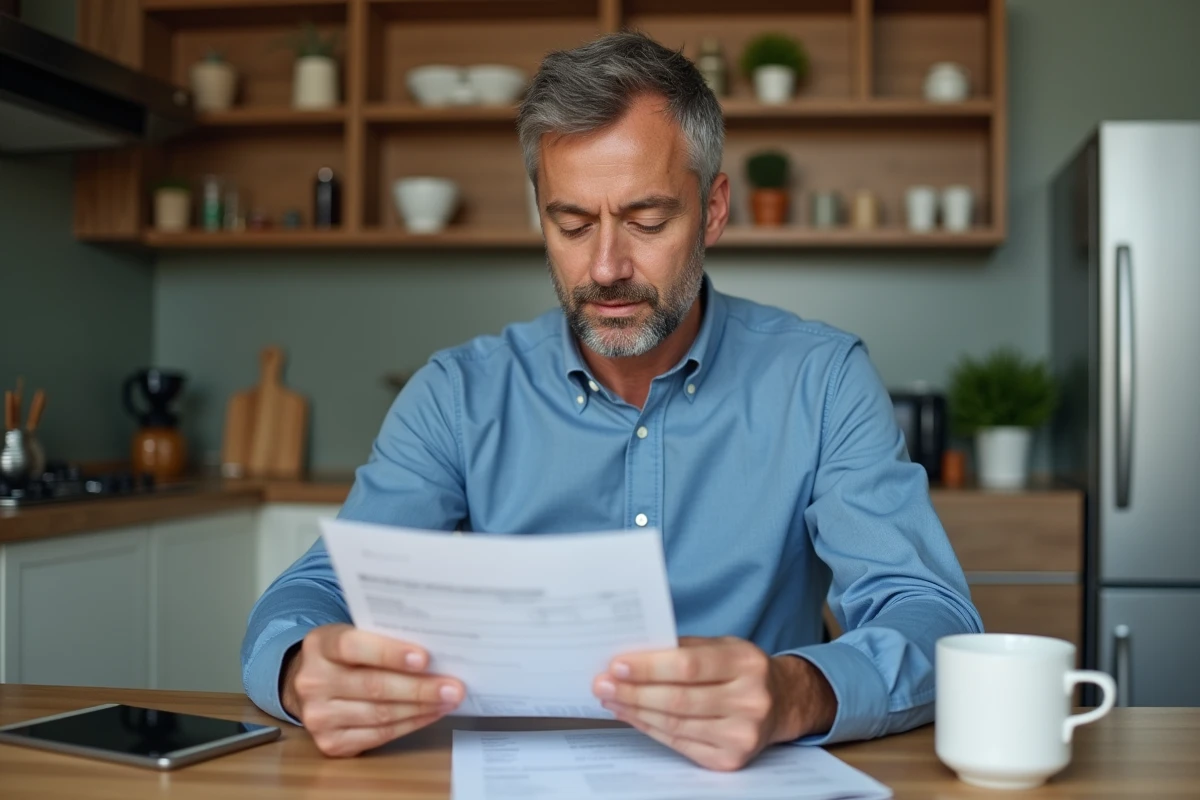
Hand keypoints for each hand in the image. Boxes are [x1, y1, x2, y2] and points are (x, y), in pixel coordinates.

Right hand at [281, 624, 465, 756]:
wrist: (313, 684)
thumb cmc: (347, 655)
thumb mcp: (355, 635)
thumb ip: (384, 639)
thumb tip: (436, 651)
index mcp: (320, 646)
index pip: (354, 647)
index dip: (390, 653)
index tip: (424, 658)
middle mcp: (313, 682)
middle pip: (373, 686)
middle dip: (419, 687)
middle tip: (453, 686)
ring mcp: (318, 716)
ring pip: (380, 714)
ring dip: (421, 708)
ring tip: (448, 700)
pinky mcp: (330, 743)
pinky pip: (379, 735)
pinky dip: (411, 724)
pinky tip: (430, 713)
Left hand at [592, 636, 836, 770]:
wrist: (782, 703)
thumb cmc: (742, 669)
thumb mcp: (723, 646)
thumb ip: (682, 648)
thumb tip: (631, 653)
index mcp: (747, 663)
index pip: (689, 666)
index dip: (649, 667)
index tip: (617, 664)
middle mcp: (750, 700)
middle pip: (679, 700)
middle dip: (633, 692)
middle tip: (602, 684)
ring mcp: (742, 735)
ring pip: (675, 725)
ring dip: (635, 711)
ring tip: (611, 698)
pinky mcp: (731, 760)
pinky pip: (680, 744)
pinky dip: (650, 729)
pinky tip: (632, 716)